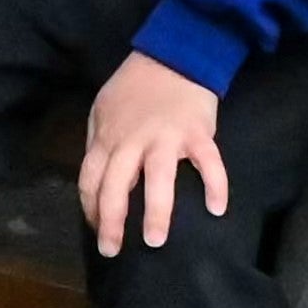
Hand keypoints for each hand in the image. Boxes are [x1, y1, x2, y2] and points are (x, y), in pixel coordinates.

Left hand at [78, 53, 229, 254]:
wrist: (173, 56)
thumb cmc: (135, 88)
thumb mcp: (103, 111)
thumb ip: (99, 144)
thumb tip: (95, 179)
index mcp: (108, 138)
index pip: (90, 180)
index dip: (91, 209)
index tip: (97, 231)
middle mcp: (133, 141)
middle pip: (116, 185)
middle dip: (112, 221)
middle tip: (113, 251)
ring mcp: (166, 137)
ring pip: (158, 179)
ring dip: (156, 212)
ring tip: (156, 241)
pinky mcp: (198, 133)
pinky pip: (208, 163)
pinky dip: (215, 185)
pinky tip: (216, 209)